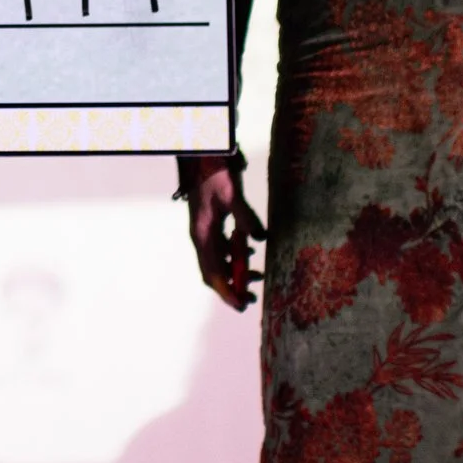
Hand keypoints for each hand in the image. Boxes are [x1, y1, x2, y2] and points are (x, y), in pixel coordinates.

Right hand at [178, 158, 264, 309]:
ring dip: (235, 272)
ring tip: (257, 275)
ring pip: (217, 262)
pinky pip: (220, 249)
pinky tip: (248, 251)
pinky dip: (234, 256)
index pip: (213, 273)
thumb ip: (246, 217)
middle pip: (213, 272)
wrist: (201, 157)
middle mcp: (201, 237)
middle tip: (252, 296)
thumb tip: (260, 239)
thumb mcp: (232, 195)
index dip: (226, 292)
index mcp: (203, 235)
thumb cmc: (213, 174)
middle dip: (232, 287)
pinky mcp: (210, 224)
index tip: (241, 305)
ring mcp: (204, 231)